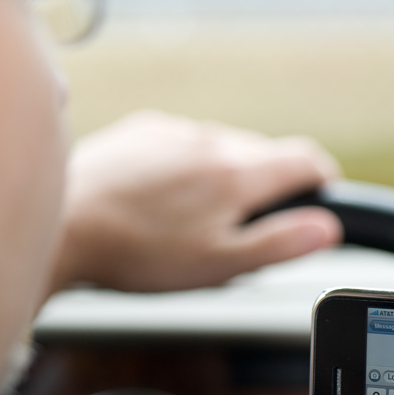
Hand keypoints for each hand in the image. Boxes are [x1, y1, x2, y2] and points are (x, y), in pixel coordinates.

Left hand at [48, 111, 342, 294]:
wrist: (65, 225)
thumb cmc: (139, 254)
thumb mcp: (220, 264)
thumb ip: (279, 243)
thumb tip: (327, 228)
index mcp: (238, 175)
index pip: (305, 159)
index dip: (322, 177)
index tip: (322, 190)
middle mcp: (210, 141)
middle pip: (262, 152)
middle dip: (269, 181)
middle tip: (249, 224)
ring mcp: (173, 131)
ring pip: (219, 145)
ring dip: (223, 171)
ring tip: (196, 217)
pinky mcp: (139, 130)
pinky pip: (180, 141)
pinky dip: (184, 163)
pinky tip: (161, 197)